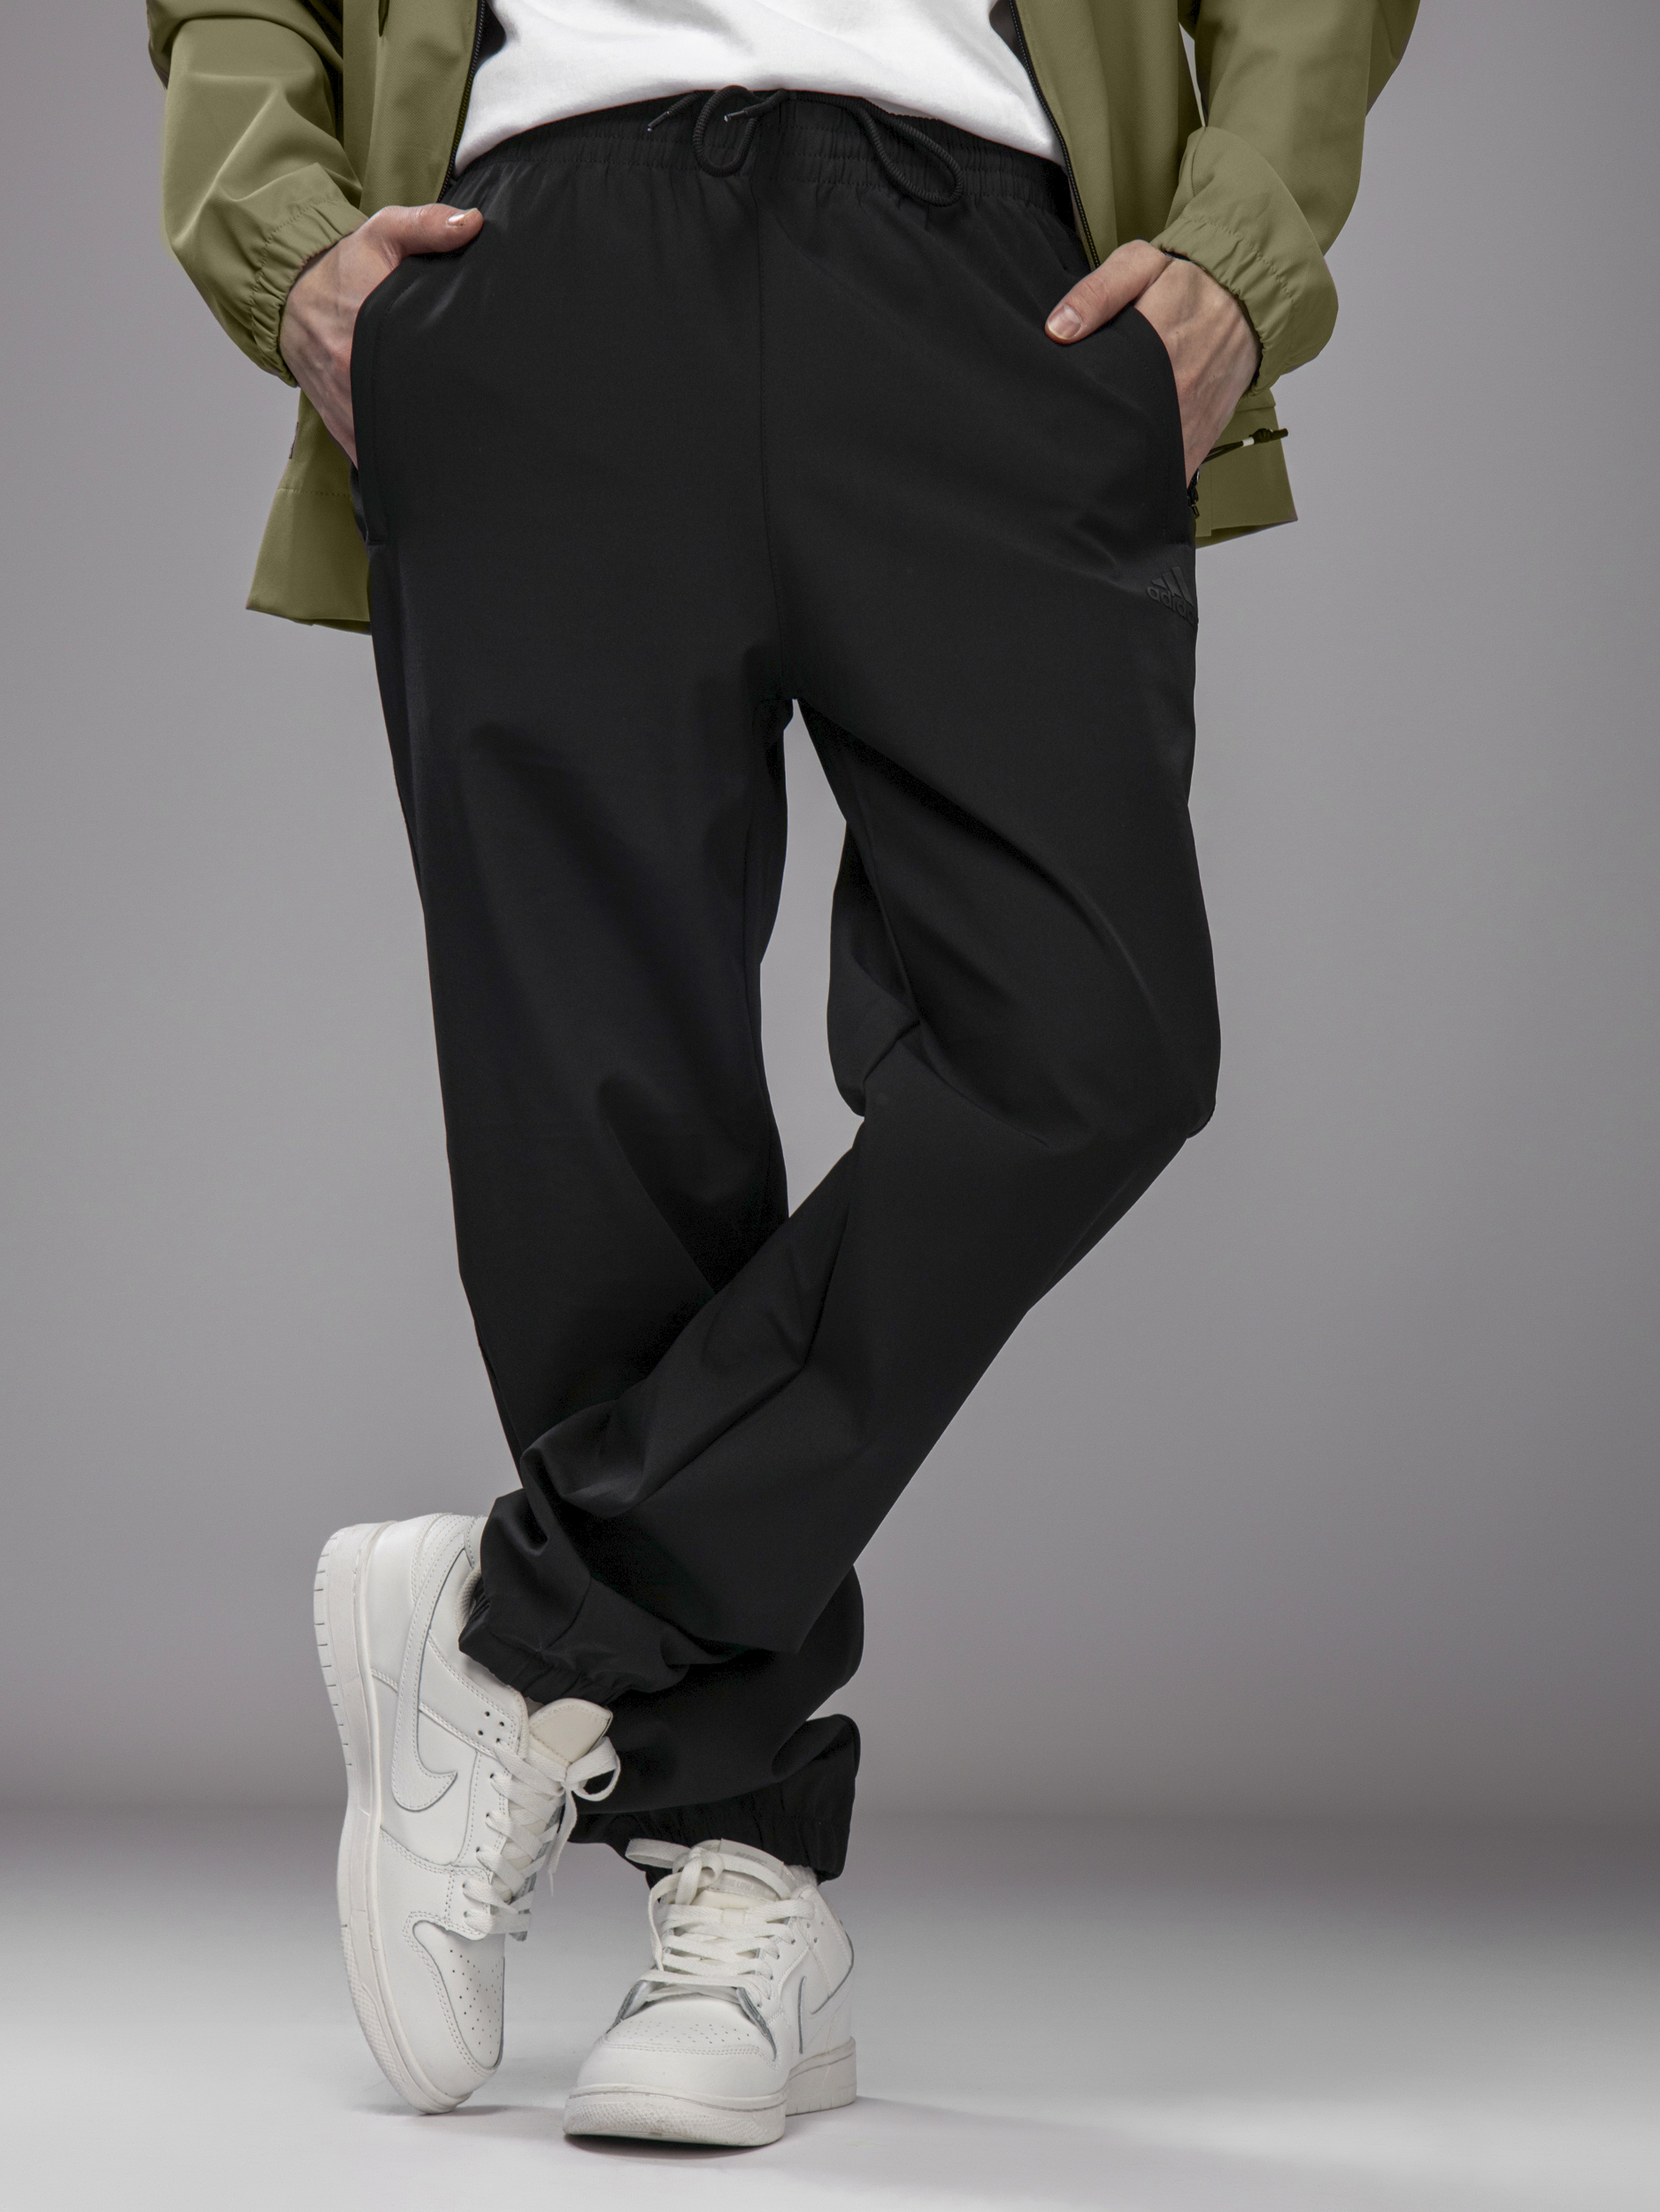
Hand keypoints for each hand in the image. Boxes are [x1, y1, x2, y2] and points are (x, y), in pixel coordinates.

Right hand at [278, 203, 482, 463]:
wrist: (290, 294)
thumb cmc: (342, 266)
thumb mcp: (382, 233)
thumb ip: (426, 227)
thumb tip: (472, 225)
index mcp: (364, 332)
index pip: (418, 373)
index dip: (450, 389)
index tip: (479, 397)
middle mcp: (349, 375)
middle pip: (407, 417)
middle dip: (443, 428)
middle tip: (482, 431)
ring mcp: (344, 405)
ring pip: (389, 444)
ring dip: (419, 451)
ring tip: (458, 458)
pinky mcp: (340, 425)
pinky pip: (371, 454)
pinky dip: (395, 462)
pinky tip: (425, 468)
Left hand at [1046, 240, 1258, 485]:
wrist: (1248, 302)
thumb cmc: (1187, 283)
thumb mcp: (1140, 267)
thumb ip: (1098, 293)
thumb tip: (1057, 328)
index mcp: (1156, 343)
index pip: (1109, 390)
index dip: (1077, 412)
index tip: (1055, 424)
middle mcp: (1178, 388)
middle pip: (1125, 434)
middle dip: (1094, 450)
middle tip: (1065, 453)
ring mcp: (1192, 417)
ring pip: (1150, 460)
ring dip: (1122, 470)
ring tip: (1092, 474)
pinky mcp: (1204, 434)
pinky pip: (1175, 469)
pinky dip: (1151, 478)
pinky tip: (1127, 478)